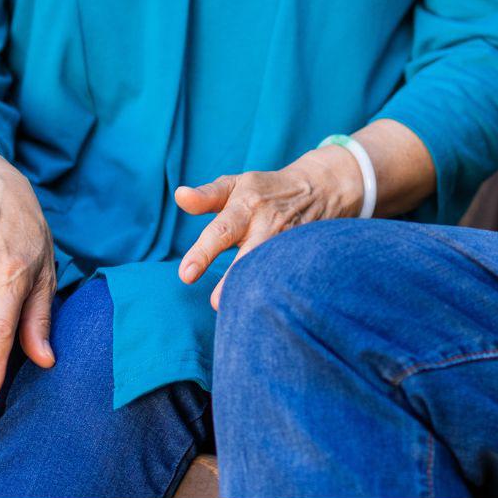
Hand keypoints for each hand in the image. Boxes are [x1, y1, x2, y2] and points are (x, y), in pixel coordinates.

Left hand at [174, 144, 362, 309]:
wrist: (319, 187)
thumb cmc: (263, 190)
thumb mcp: (235, 185)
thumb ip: (206, 197)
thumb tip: (179, 196)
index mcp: (245, 208)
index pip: (220, 232)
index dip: (203, 253)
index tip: (186, 275)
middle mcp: (268, 226)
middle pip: (250, 254)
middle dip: (233, 280)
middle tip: (215, 303)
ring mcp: (289, 242)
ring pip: (272, 268)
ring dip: (257, 290)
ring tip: (239, 313)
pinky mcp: (303, 255)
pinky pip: (289, 275)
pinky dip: (277, 292)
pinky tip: (265, 311)